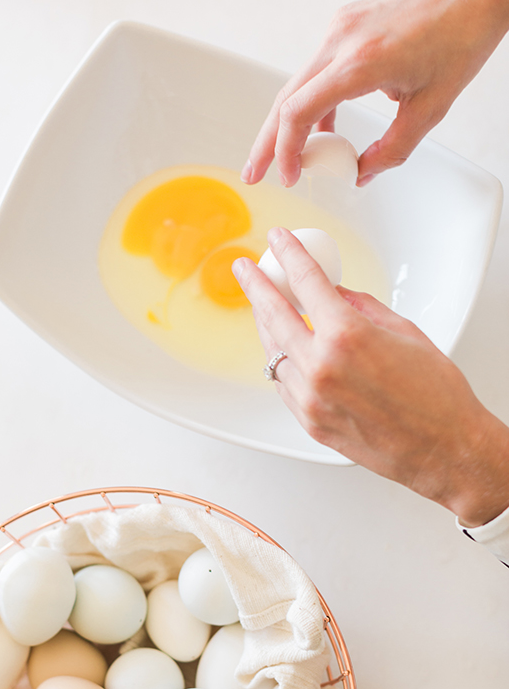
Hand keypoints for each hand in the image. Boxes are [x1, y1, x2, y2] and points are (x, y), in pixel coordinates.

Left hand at [232, 229, 508, 526]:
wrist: (443, 448)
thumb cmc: (434, 395)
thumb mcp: (402, 331)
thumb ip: (360, 308)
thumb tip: (334, 294)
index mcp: (346, 336)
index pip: (306, 281)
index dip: (289, 254)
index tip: (279, 240)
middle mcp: (320, 367)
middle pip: (273, 315)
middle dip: (256, 286)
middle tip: (246, 270)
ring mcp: (310, 399)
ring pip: (272, 353)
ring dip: (267, 326)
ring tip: (264, 308)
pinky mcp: (309, 422)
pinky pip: (283, 385)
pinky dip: (281, 362)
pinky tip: (284, 350)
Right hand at [242, 0, 508, 187]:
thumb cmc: (463, 35)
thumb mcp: (430, 109)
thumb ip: (392, 150)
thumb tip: (362, 174)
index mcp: (361, 62)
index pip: (299, 112)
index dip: (286, 151)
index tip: (288, 176)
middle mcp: (343, 39)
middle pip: (285, 99)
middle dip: (268, 142)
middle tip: (255, 173)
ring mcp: (341, 28)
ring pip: (298, 83)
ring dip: (289, 123)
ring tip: (288, 156)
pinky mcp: (347, 23)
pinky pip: (318, 69)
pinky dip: (314, 100)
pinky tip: (324, 126)